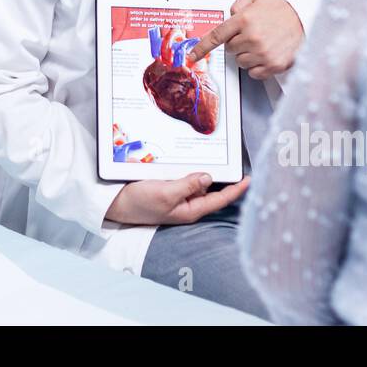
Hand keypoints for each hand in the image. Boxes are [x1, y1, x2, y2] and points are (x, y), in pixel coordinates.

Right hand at [105, 174, 248, 226]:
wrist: (117, 203)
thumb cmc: (139, 202)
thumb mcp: (166, 193)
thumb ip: (188, 185)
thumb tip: (208, 177)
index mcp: (191, 209)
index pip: (221, 200)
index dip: (237, 190)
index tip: (249, 178)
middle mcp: (188, 204)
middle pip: (213, 191)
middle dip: (224, 178)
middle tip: (235, 162)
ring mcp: (179, 197)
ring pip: (199, 183)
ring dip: (206, 172)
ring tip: (216, 157)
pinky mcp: (169, 190)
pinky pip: (186, 179)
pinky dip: (191, 171)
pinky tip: (192, 161)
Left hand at [188, 0, 303, 79]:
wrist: (306, 21)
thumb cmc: (282, 10)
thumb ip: (240, 2)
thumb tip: (230, 14)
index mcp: (245, 20)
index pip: (217, 36)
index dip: (202, 48)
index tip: (192, 56)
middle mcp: (252, 38)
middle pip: (230, 50)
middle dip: (238, 43)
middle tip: (252, 35)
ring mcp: (262, 53)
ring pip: (241, 62)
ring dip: (248, 54)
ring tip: (262, 43)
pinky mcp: (272, 65)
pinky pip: (254, 72)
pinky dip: (258, 66)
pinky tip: (267, 54)